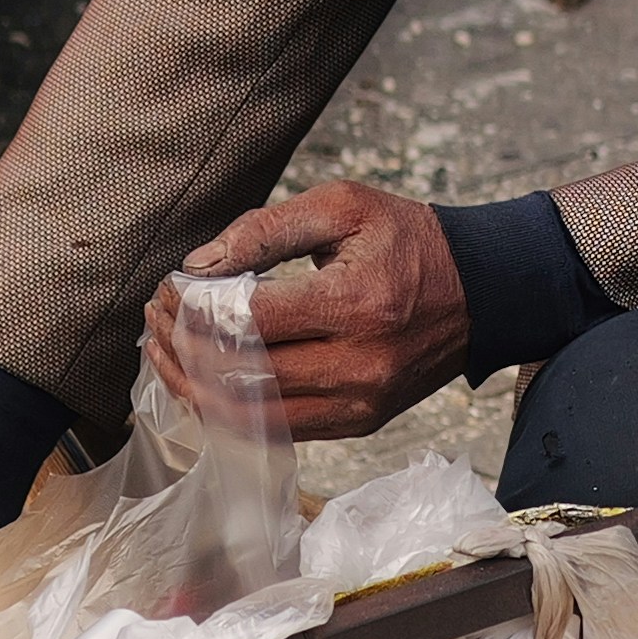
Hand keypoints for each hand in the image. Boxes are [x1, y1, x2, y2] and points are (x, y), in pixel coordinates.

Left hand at [169, 179, 472, 439]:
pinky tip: (203, 381)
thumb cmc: (410, 242)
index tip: (168, 290)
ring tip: (164, 355)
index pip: (249, 321)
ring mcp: (360, 402)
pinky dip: (231, 410)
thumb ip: (265, 230)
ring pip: (251, 414)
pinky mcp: (359, 423)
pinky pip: (277, 430)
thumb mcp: (343, 208)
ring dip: (195, 387)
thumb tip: (198, 266)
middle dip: (182, 349)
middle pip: (241, 374)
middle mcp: (358, 364)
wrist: (484, 293)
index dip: (194, 309)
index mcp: (354, 304)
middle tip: (154, 320)